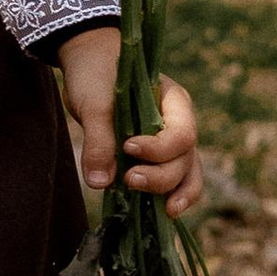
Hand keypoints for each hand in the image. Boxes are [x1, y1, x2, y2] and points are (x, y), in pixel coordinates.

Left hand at [56, 29, 203, 215]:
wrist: (89, 62)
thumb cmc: (96, 75)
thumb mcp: (94, 102)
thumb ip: (98, 140)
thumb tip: (100, 183)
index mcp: (174, 102)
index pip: (181, 134)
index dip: (159, 149)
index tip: (128, 148)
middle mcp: (179, 123)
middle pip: (185, 158)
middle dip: (161, 175)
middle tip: (129, 180)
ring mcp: (170, 142)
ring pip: (187, 172)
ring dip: (177, 192)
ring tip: (167, 212)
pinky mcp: (156, 156)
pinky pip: (173, 178)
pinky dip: (170, 194)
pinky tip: (164, 213)